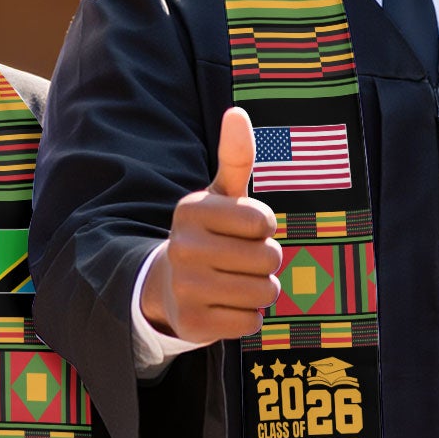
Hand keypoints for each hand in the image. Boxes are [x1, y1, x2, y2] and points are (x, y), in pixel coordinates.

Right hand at [141, 106, 282, 344]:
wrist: (169, 285)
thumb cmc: (211, 233)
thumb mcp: (222, 194)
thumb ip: (235, 156)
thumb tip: (237, 112)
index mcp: (191, 210)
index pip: (264, 222)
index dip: (265, 228)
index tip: (243, 229)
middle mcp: (182, 247)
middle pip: (270, 258)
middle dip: (265, 260)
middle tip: (239, 259)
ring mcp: (184, 288)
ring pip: (265, 292)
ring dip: (261, 289)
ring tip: (234, 281)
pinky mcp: (192, 325)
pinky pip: (251, 322)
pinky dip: (246, 316)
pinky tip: (223, 305)